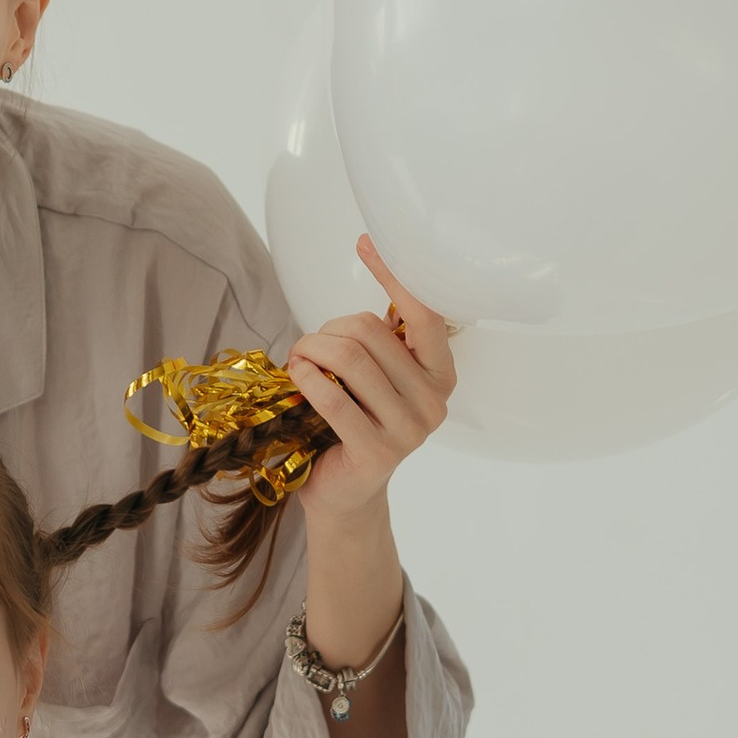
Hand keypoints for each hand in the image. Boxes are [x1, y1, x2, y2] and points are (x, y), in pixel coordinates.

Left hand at [284, 240, 455, 529]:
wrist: (343, 493)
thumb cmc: (353, 424)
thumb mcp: (374, 378)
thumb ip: (377, 341)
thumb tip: (367, 265)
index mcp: (441, 375)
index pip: (423, 313)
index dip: (392, 275)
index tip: (365, 243)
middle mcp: (434, 401)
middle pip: (369, 333)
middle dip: (327, 331)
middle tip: (307, 347)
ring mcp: (409, 430)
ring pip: (349, 359)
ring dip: (310, 351)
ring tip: (298, 362)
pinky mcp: (377, 451)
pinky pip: (332, 397)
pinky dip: (305, 378)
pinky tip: (296, 376)